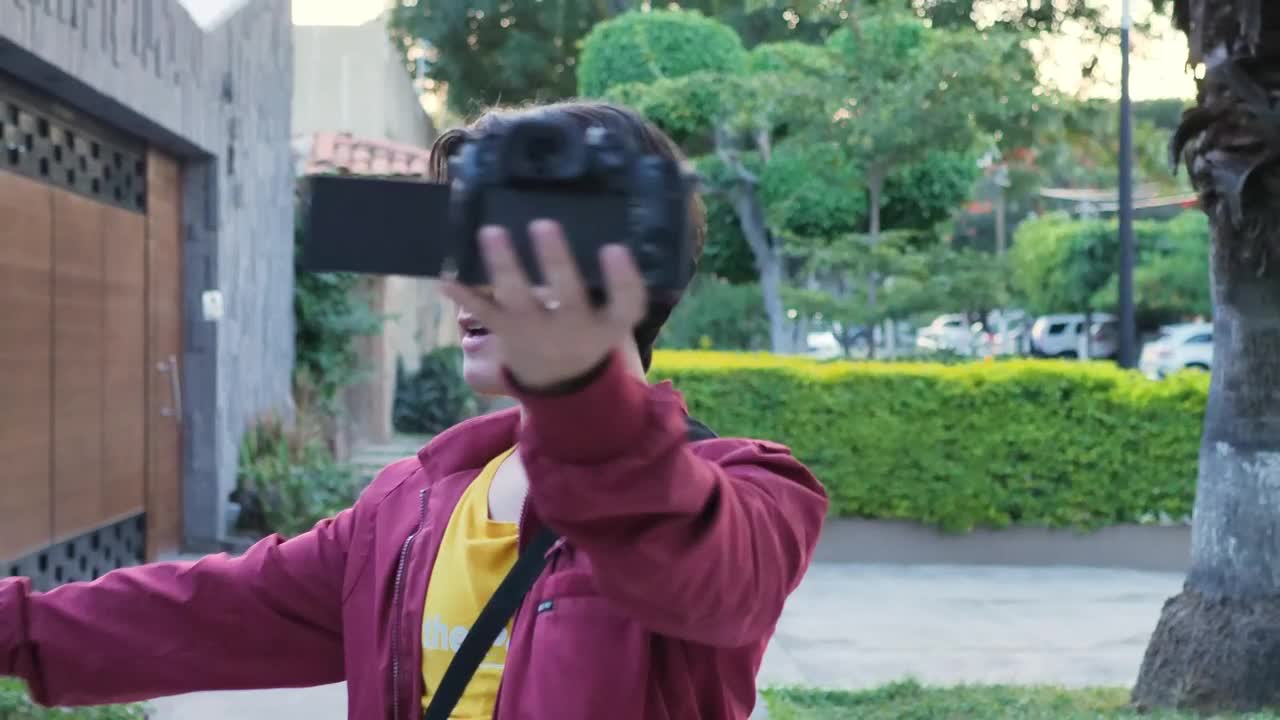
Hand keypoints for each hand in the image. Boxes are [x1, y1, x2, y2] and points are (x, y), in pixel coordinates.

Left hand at [439, 220, 647, 390]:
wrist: (561, 381)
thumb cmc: (590, 328)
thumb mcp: (611, 315)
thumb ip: (613, 283)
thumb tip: (606, 222)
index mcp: (609, 322)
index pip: (626, 302)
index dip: (622, 277)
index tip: (615, 248)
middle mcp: (575, 327)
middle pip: (569, 294)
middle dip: (555, 260)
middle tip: (544, 224)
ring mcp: (538, 330)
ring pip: (520, 299)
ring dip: (504, 265)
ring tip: (491, 232)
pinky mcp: (507, 331)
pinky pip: (484, 312)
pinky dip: (464, 295)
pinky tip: (447, 277)